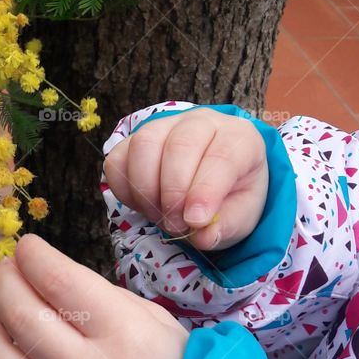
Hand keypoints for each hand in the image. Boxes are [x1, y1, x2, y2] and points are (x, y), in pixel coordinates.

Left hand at [0, 233, 187, 358]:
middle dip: (4, 281)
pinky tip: (7, 355)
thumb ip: (99, 297)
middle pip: (21, 314)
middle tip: (4, 271)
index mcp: (126, 338)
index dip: (32, 256)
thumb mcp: (154, 324)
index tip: (25, 248)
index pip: (58, 280)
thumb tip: (39, 274)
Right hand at [103, 107, 268, 250]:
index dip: (205, 190)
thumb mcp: (240, 216)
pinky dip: (125, 189)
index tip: (195, 221)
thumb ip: (226, 226)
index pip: (222, 156)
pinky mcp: (134, 139)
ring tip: (159, 215)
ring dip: (146, 189)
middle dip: (173, 193)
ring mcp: (164, 126)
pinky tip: (143, 205)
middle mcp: (201, 123)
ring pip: (144, 145)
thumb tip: (202, 236)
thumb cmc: (231, 196)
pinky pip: (118, 159)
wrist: (211, 184)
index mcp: (238, 138)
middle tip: (175, 225)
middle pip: (179, 145)